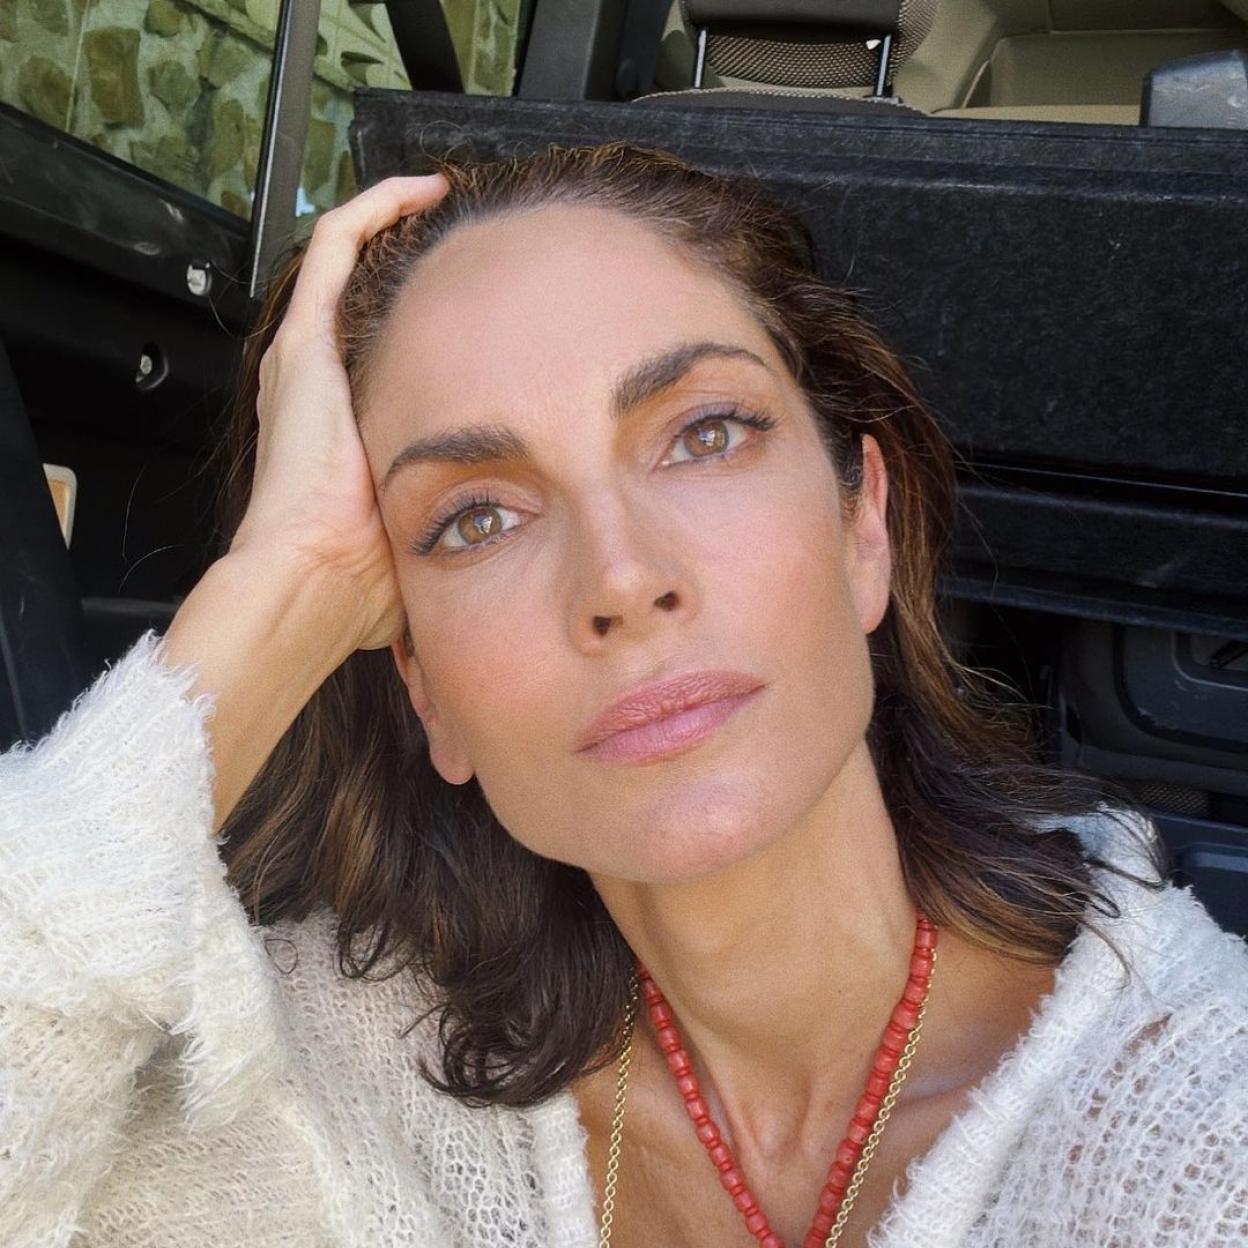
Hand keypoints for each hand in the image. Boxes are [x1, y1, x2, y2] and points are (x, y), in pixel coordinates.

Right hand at [228, 174, 448, 651]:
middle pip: (357, 291)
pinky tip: (421, 192)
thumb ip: (447, 517)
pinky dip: (376, 209)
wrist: (316, 580)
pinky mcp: (305, 341)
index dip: (417, 310)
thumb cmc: (360, 574)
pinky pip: (336, 244)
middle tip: (464, 241)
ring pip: (344, 254)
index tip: (475, 297)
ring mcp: (304, 357)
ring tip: (440, 200)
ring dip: (392, 220)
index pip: (372, 342)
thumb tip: (501, 542)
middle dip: (406, 257)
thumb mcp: (416, 533)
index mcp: (336, 425)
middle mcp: (312, 382)